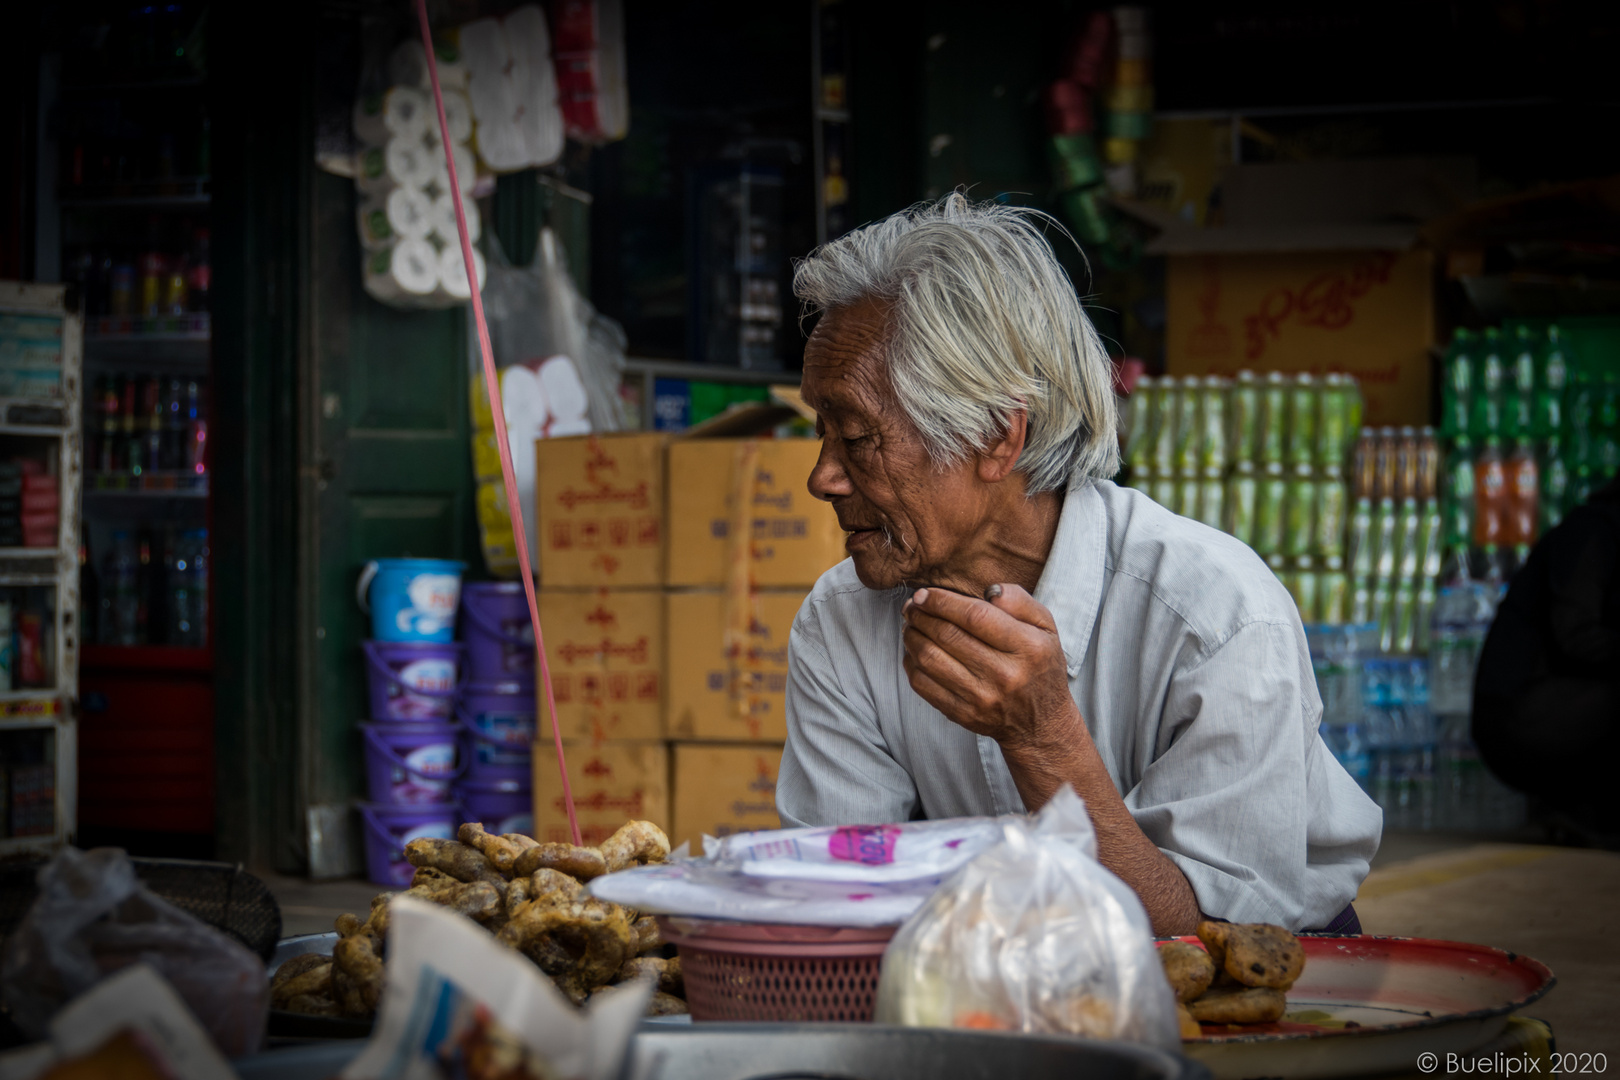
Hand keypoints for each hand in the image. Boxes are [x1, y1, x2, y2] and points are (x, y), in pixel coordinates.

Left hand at [901, 584, 1079, 755]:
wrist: (1041, 723)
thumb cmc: (1040, 666)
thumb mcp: (1046, 627)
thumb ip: (1020, 601)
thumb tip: (989, 591)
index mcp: (1027, 647)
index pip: (975, 616)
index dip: (942, 601)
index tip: (924, 594)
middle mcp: (1004, 674)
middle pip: (947, 635)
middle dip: (921, 615)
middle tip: (912, 606)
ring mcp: (982, 698)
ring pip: (930, 659)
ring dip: (912, 636)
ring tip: (911, 624)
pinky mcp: (963, 714)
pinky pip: (923, 685)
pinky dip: (911, 663)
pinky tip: (914, 650)